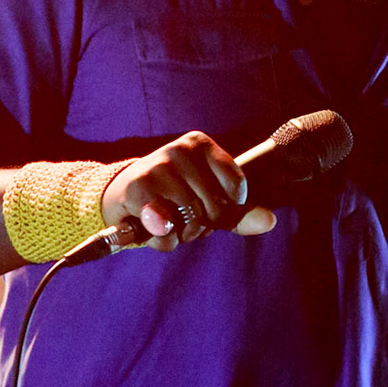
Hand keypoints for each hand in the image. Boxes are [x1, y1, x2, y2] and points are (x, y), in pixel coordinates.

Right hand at [100, 131, 277, 251]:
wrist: (117, 197)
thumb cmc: (169, 198)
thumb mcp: (206, 201)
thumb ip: (238, 213)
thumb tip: (269, 221)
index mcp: (201, 145)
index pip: (237, 188)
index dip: (226, 210)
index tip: (206, 205)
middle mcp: (180, 149)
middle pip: (215, 208)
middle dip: (202, 226)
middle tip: (182, 218)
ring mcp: (158, 166)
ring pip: (192, 220)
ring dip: (182, 235)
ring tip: (167, 222)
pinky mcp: (138, 189)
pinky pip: (167, 230)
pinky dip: (164, 241)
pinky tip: (153, 230)